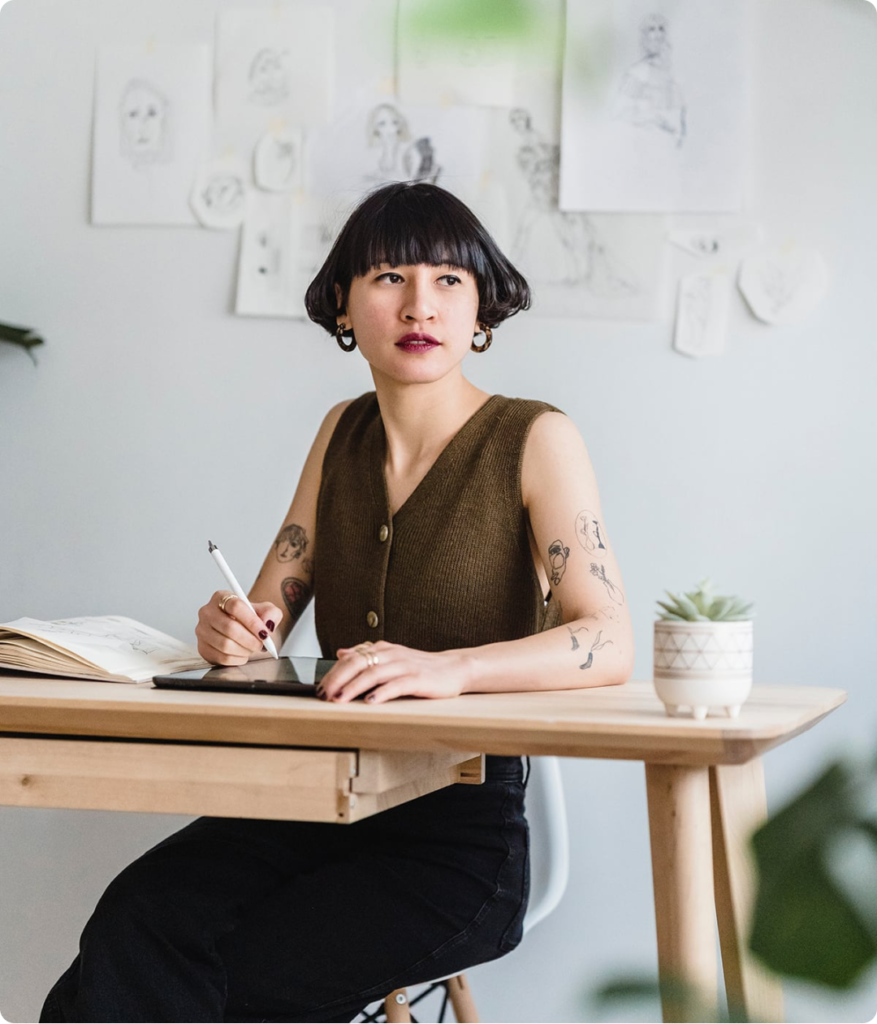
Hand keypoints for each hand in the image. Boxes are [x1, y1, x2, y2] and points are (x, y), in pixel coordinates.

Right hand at [195, 591, 282, 665]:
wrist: (243, 630)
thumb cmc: (252, 619)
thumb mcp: (266, 611)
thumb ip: (271, 614)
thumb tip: (267, 624)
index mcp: (222, 597)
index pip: (235, 606)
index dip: (252, 621)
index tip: (264, 633)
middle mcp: (207, 612)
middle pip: (229, 627)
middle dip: (250, 639)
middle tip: (261, 644)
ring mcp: (202, 631)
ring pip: (225, 645)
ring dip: (244, 650)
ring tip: (252, 648)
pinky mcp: (202, 648)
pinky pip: (221, 658)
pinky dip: (237, 659)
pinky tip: (243, 654)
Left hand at [318, 642, 471, 703]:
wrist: (455, 668)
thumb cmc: (421, 667)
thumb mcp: (391, 658)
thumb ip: (366, 655)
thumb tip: (341, 653)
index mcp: (384, 649)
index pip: (352, 658)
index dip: (334, 672)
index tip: (320, 688)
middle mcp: (392, 655)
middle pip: (359, 663)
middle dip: (338, 679)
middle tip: (324, 694)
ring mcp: (406, 666)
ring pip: (375, 673)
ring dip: (355, 686)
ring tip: (340, 699)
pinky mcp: (419, 679)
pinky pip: (398, 684)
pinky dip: (383, 692)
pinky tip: (371, 701)